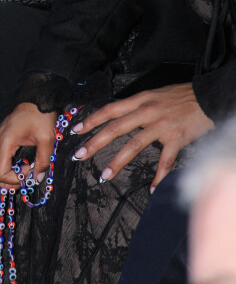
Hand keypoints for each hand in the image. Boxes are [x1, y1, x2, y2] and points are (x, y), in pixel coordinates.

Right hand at [0, 103, 56, 186]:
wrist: (36, 98)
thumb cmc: (41, 116)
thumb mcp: (47, 139)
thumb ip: (42, 161)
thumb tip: (36, 178)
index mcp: (4, 142)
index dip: (14, 180)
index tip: (29, 171)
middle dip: (7, 182)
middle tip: (23, 178)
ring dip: (6, 176)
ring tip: (24, 170)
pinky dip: (6, 168)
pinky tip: (20, 163)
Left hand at [71, 84, 213, 190]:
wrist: (207, 97)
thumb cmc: (181, 96)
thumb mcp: (154, 95)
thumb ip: (137, 106)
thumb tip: (119, 116)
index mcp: (140, 100)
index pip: (110, 110)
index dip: (91, 120)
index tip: (75, 130)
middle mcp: (147, 112)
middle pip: (115, 128)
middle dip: (95, 142)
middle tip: (79, 155)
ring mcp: (161, 126)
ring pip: (134, 145)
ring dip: (117, 162)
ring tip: (104, 176)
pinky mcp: (177, 139)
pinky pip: (165, 161)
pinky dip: (158, 176)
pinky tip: (151, 188)